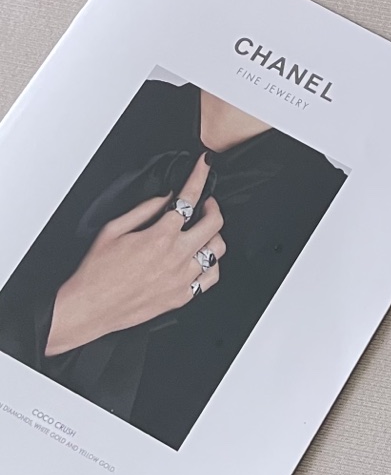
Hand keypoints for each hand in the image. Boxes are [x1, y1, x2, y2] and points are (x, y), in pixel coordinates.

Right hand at [45, 155, 225, 355]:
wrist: (87, 308)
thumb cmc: (95, 273)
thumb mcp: (113, 230)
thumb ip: (144, 209)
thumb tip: (165, 196)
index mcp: (159, 237)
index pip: (189, 198)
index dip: (200, 176)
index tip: (205, 165)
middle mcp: (176, 256)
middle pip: (214, 222)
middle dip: (212, 206)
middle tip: (205, 204)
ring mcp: (182, 278)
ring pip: (218, 249)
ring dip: (213, 235)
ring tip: (203, 232)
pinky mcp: (182, 296)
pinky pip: (211, 276)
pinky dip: (212, 264)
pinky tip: (202, 258)